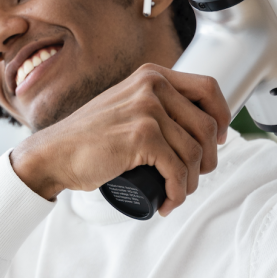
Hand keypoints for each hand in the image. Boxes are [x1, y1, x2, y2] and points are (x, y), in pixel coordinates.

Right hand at [9, 64, 229, 215]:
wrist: (55, 154)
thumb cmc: (87, 138)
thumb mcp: (124, 105)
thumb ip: (150, 102)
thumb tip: (191, 122)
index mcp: (151, 76)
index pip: (207, 88)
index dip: (221, 116)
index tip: (218, 139)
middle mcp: (151, 87)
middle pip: (206, 125)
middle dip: (208, 159)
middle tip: (194, 176)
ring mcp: (147, 110)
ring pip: (194, 152)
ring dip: (191, 182)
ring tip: (176, 193)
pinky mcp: (141, 137)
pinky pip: (178, 170)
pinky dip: (178, 192)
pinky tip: (168, 201)